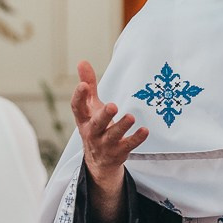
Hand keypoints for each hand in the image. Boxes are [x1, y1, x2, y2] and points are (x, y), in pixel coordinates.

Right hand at [70, 60, 147, 194]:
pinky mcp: (119, 152)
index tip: (84, 85)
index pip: (77, 108)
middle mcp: (92, 132)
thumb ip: (89, 86)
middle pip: (97, 124)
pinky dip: (136, 138)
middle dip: (104, 115)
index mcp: (84, 119)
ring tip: (131, 117)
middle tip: (113, 106)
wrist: (99, 161)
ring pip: (113, 136)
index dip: (79, 97)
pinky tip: (144, 130)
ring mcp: (105, 144)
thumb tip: (82, 61)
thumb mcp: (90, 107)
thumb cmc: (95, 126)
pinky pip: (128, 145)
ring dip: (122, 126)